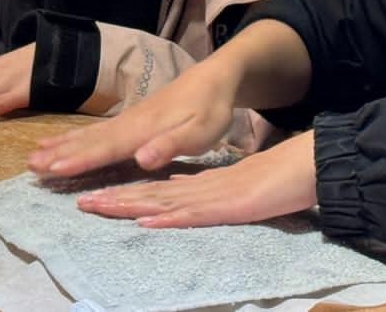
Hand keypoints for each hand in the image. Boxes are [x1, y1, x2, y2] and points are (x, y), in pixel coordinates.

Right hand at [27, 62, 241, 177]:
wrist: (214, 77)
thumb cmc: (210, 109)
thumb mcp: (201, 132)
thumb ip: (170, 145)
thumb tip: (142, 159)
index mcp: (143, 130)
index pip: (106, 148)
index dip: (79, 160)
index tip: (53, 170)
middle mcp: (128, 125)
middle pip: (88, 142)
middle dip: (59, 155)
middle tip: (30, 167)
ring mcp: (126, 121)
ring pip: (87, 136)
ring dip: (60, 147)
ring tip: (33, 158)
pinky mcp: (128, 121)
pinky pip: (93, 132)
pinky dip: (72, 138)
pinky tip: (57, 143)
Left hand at [76, 131, 317, 227]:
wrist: (305, 165)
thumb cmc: (272, 180)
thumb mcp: (227, 186)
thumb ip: (198, 189)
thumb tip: (169, 191)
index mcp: (196, 186)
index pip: (152, 192)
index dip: (121, 195)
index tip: (92, 198)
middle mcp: (198, 189)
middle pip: (148, 195)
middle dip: (113, 199)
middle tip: (80, 202)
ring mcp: (212, 196)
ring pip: (162, 202)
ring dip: (128, 205)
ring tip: (98, 206)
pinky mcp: (229, 206)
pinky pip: (194, 214)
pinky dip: (168, 218)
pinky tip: (146, 220)